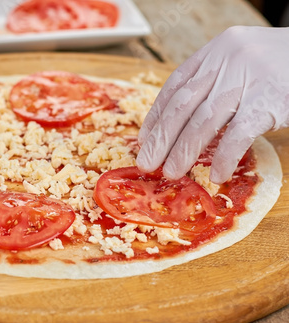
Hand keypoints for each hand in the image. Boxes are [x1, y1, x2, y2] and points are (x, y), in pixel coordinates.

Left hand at [136, 26, 288, 182]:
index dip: (156, 116)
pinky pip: (238, 134)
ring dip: (183, 151)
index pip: (175, 86)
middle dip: (161, 138)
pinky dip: (224, 156)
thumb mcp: (240, 65)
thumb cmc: (279, 67)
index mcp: (215, 51)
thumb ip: (213, 85)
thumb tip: (179, 126)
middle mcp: (226, 61)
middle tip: (147, 163)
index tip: (144, 139)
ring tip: (172, 172)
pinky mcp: (269, 100)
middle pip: (182, 105)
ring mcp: (247, 79)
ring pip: (203, 121)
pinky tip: (215, 174)